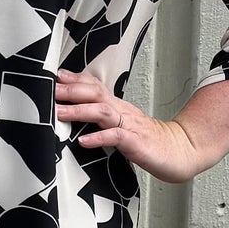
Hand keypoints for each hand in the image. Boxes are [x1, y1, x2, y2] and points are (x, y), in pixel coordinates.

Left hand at [55, 68, 210, 185]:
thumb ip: (102, 118)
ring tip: (58, 113)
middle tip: (48, 90)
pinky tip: (83, 141)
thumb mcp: (121, 125)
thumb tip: (76, 115)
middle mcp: (122, 111)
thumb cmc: (148, 141)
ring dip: (78, 110)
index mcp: (117, 107)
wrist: (180, 151)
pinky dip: (99, 138)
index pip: (94, 86)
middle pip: (95, 93)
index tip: (53, 76)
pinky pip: (116, 137)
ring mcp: (130, 126)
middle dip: (70, 90)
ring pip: (102, 112)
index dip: (74, 80)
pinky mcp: (136, 143)